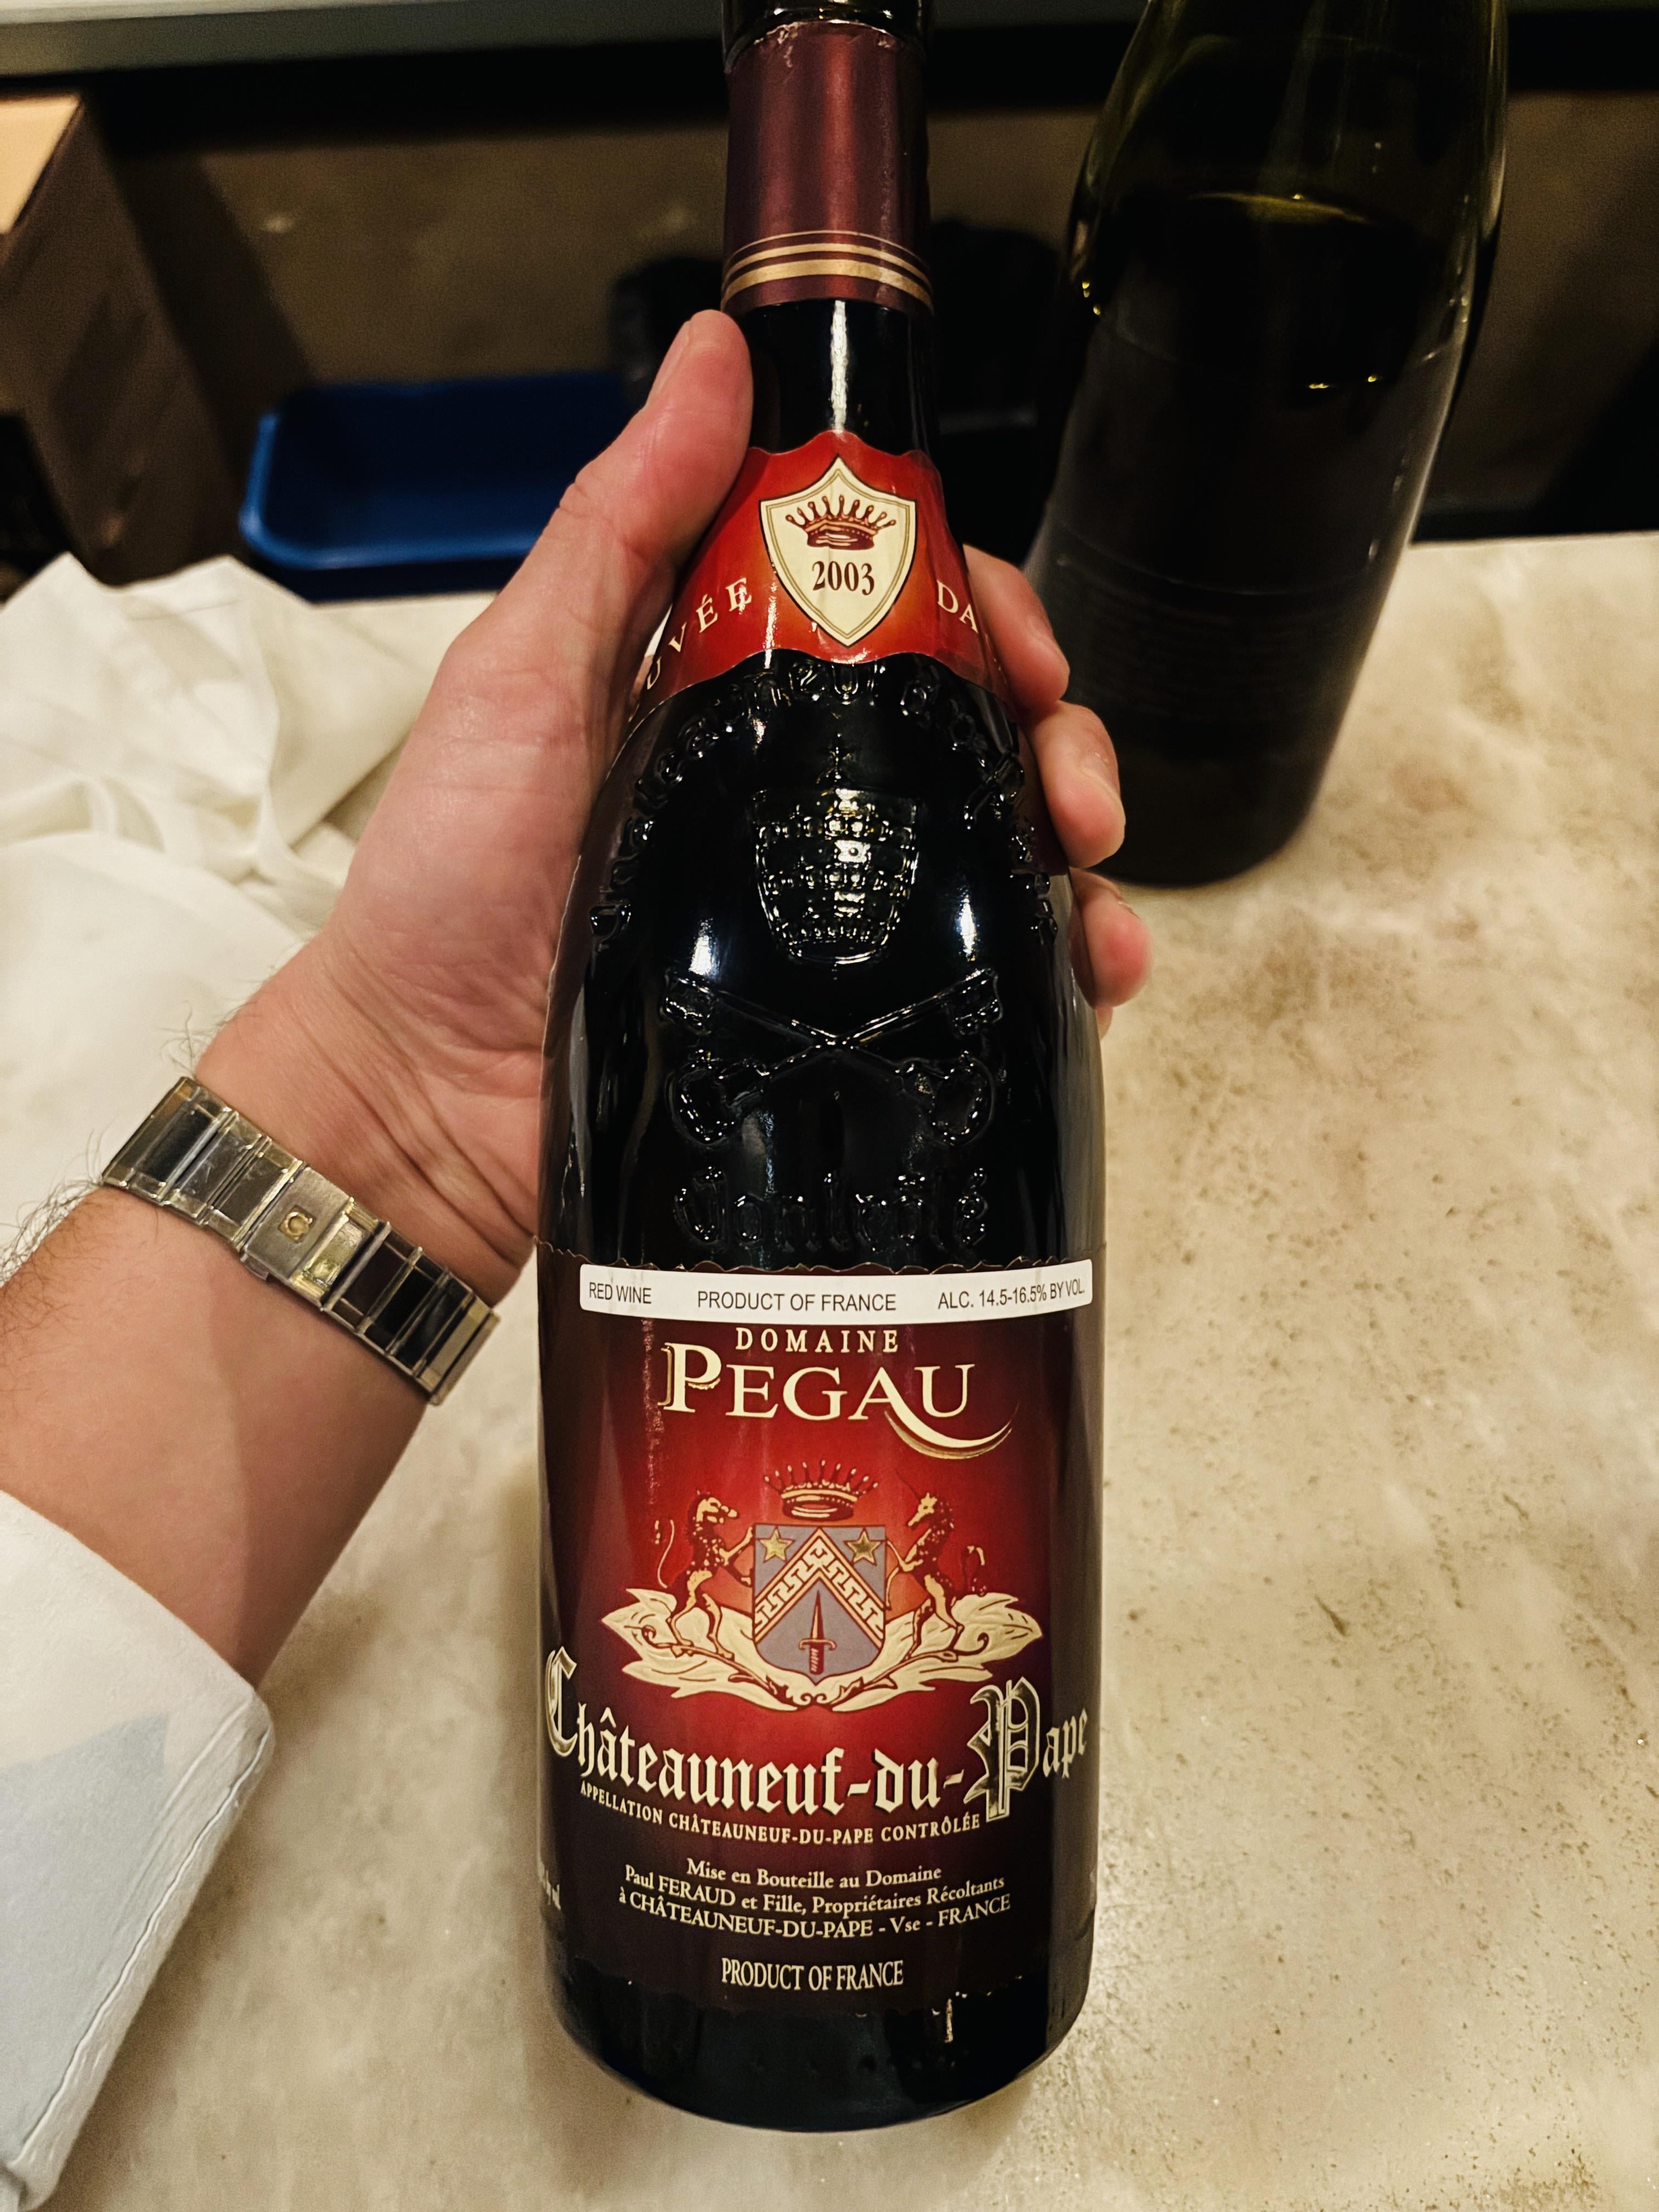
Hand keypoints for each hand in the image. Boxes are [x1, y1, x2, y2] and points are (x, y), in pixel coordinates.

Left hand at [202, 312, 1150, 1306]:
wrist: (422, 1102)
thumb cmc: (453, 883)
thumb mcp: (522, 677)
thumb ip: (619, 525)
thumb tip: (716, 351)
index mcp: (736, 692)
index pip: (898, 614)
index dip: (981, 610)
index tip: (1023, 644)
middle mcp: (799, 796)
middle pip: (974, 732)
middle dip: (1058, 741)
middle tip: (1075, 795)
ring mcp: (828, 916)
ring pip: (998, 857)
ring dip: (1074, 860)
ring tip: (1094, 900)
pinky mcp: (842, 1027)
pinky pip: (980, 990)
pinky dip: (1057, 977)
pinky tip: (1092, 979)